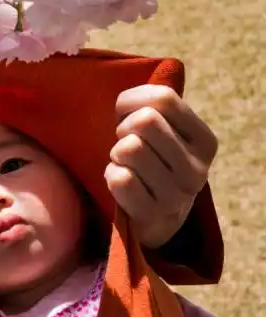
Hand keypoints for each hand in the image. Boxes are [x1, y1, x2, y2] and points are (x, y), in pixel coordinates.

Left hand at [105, 85, 217, 248]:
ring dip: (117, 154)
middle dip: (124, 129)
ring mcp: (177, 195)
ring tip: (126, 164)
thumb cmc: (154, 162)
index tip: (127, 116)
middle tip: (127, 144)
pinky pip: (119, 178)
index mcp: (205, 141)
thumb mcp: (166, 132)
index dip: (132, 102)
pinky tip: (121, 183)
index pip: (163, 99)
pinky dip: (111, 175)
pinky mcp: (152, 214)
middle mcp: (198, 169)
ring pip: (130, 148)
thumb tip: (128, 100)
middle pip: (144, 121)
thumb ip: (152, 106)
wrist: (157, 217)